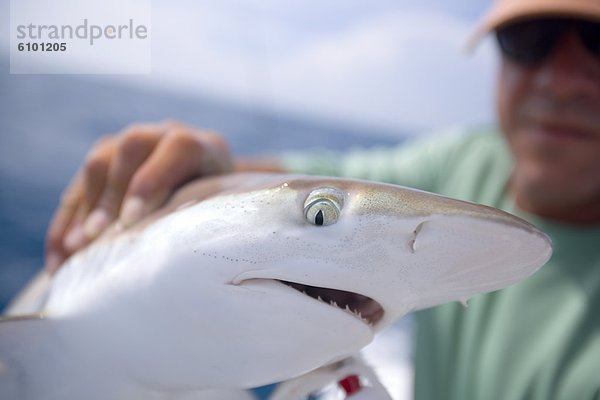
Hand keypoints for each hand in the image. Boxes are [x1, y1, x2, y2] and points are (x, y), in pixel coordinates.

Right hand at [45, 121, 232, 272]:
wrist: (208, 193)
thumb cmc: (221, 214)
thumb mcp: (225, 213)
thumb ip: (210, 222)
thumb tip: (191, 268)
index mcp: (202, 147)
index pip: (179, 148)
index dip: (153, 180)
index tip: (133, 219)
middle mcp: (163, 137)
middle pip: (131, 147)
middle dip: (111, 195)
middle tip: (96, 238)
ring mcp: (130, 147)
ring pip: (99, 162)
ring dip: (84, 209)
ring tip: (75, 250)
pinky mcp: (104, 166)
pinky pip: (78, 187)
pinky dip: (66, 223)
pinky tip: (60, 257)